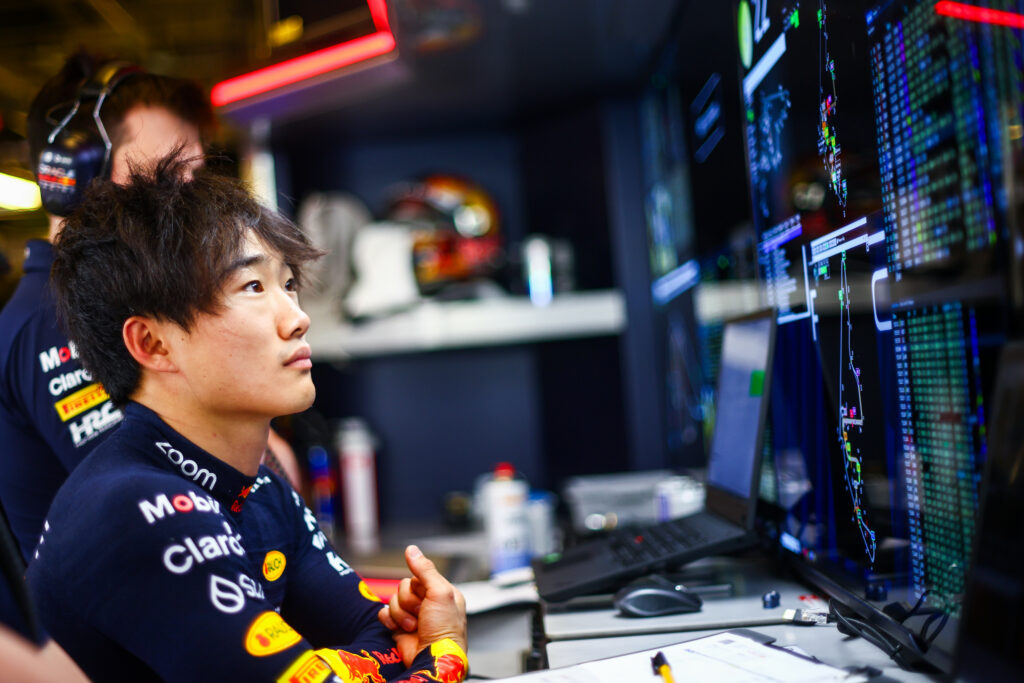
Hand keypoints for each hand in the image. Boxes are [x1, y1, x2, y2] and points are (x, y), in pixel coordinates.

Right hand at [377, 545, 466, 665]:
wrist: (431, 660)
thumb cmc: (445, 631)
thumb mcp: (440, 593)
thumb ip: (425, 570)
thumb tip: (412, 550)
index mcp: (442, 593)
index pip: (420, 576)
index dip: (418, 586)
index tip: (425, 596)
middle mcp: (427, 603)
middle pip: (404, 587)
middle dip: (409, 602)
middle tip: (421, 614)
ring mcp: (412, 616)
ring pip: (393, 600)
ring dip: (401, 614)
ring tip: (414, 626)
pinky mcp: (399, 627)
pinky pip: (384, 613)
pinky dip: (388, 620)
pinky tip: (399, 628)